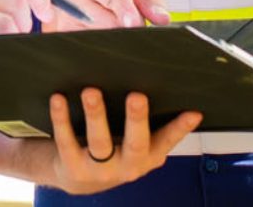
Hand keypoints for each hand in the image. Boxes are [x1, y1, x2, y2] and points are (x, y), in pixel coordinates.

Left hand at [0, 89, 201, 194]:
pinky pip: (67, 141)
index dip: (180, 128)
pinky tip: (59, 98)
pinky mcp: (73, 168)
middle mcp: (128, 166)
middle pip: (135, 143)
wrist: (78, 176)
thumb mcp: (136, 139)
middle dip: (137, 119)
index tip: (194, 111)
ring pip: (100, 143)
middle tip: (137, 95)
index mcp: (148, 156)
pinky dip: (62, 119)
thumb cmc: (114, 146)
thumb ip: (149, 118)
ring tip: (91, 91)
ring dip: (96, 115)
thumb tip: (161, 77)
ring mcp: (100, 170)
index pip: (167, 140)